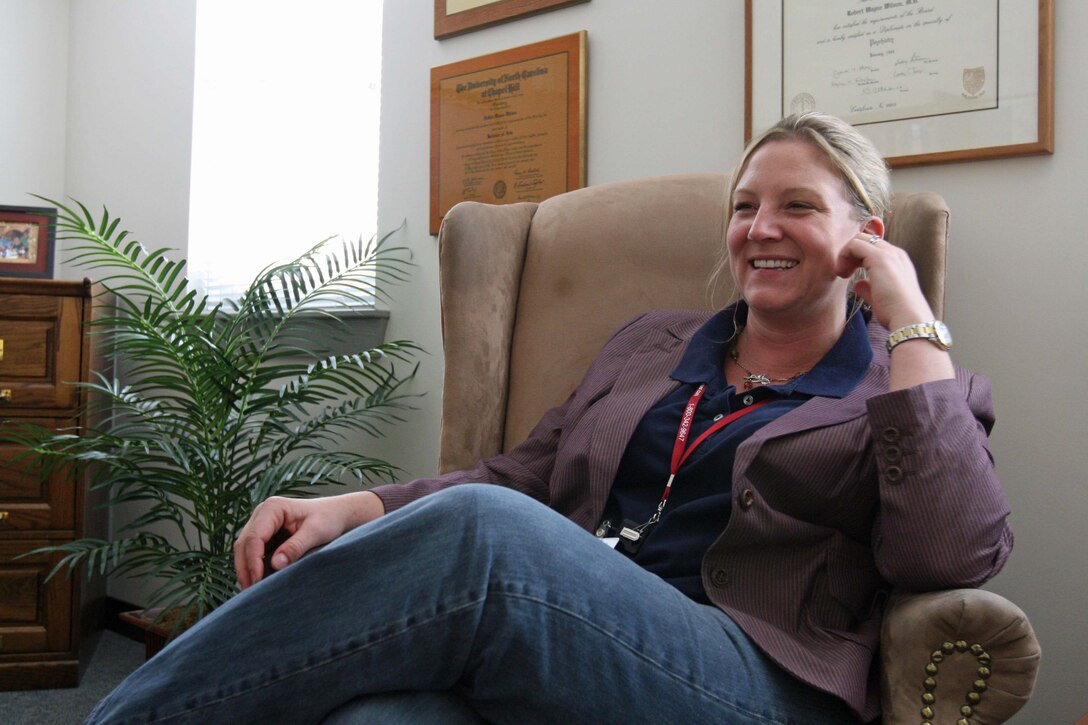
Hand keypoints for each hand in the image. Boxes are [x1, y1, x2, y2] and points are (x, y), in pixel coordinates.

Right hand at [233, 491, 384, 588]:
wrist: (337, 513)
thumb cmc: (329, 518)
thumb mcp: (316, 532)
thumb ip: (296, 547)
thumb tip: (275, 564)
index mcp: (273, 508)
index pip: (254, 537)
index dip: (252, 561)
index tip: (257, 581)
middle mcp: (262, 513)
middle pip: (244, 543)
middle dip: (245, 568)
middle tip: (250, 592)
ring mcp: (262, 523)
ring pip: (245, 548)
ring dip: (247, 569)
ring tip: (252, 590)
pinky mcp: (266, 534)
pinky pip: (253, 551)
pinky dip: (254, 566)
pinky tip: (259, 581)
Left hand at [836, 229, 934, 331]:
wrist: (908, 317)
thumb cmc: (895, 312)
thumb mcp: (880, 298)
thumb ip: (869, 288)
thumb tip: (858, 285)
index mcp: (898, 261)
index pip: (872, 247)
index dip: (856, 257)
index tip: (849, 274)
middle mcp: (895, 253)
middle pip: (865, 239)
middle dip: (850, 253)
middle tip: (844, 273)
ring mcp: (888, 254)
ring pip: (859, 239)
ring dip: (845, 254)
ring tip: (842, 273)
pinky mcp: (880, 258)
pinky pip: (854, 244)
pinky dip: (844, 255)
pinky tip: (843, 273)